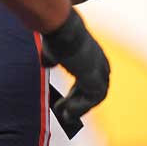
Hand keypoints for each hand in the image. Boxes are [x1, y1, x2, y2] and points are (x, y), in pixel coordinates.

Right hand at [41, 9, 109, 137]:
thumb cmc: (56, 32)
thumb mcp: (53, 46)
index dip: (79, 90)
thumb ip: (52, 58)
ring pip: (96, 96)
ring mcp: (99, 71)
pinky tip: (66, 112)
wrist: (61, 29)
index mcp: (93, 53)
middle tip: (65, 113)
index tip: (67, 100)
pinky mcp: (94, 78)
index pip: (91, 76)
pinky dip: (80, 107)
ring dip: (80, 107)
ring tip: (65, 116)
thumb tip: (46, 64)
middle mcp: (100, 63)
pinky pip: (92, 99)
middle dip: (80, 101)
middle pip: (96, 88)